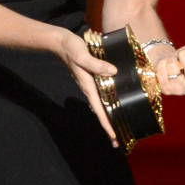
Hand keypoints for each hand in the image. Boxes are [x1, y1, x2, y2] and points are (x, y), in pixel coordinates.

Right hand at [57, 28, 119, 146]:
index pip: (100, 111)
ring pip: (103, 104)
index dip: (107, 125)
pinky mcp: (94, 78)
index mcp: (89, 88)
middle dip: (110, 127)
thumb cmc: (71, 49)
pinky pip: (104, 94)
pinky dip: (111, 101)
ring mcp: (92, 85)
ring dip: (111, 116)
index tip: (114, 137)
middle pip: (102, 112)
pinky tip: (118, 102)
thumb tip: (113, 72)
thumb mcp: (83, 56)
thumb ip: (97, 64)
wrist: (62, 43)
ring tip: (121, 126)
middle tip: (119, 141)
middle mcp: (91, 89)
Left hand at [155, 39, 184, 94]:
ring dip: (172, 61)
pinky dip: (162, 65)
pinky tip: (165, 66)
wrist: (170, 65)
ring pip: (174, 70)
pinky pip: (162, 74)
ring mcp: (181, 91)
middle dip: (184, 55)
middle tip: (182, 54)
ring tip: (173, 63)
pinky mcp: (167, 90)